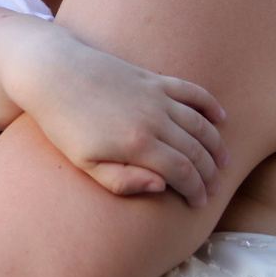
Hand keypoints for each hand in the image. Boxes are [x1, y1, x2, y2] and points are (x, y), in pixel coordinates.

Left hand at [5, 17, 227, 205]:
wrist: (52, 73)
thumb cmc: (63, 124)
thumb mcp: (83, 163)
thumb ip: (121, 181)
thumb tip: (161, 186)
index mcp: (138, 144)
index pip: (183, 172)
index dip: (196, 190)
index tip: (199, 203)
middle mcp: (154, 119)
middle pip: (197, 151)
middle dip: (210, 174)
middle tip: (215, 189)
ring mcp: (156, 96)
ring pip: (200, 124)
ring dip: (216, 145)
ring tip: (223, 162)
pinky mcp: (152, 78)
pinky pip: (191, 91)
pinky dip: (210, 105)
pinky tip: (220, 118)